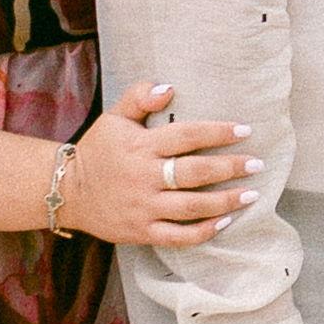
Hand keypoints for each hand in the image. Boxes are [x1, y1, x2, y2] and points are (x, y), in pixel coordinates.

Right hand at [60, 92, 248, 248]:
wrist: (65, 191)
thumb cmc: (98, 150)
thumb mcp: (114, 117)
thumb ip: (140, 97)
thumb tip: (169, 87)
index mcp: (140, 146)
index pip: (186, 136)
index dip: (217, 132)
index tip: (245, 131)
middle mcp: (144, 177)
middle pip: (195, 172)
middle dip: (230, 168)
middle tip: (257, 164)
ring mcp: (143, 206)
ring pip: (192, 206)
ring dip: (225, 201)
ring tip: (251, 194)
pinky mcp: (141, 231)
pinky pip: (178, 236)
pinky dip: (204, 231)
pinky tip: (226, 221)